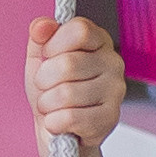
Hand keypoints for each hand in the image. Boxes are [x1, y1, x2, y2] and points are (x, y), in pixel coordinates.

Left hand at [26, 15, 124, 149]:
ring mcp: (116, 91)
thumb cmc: (51, 91)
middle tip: (46, 89)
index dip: (54, 45)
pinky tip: (60, 123)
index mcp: (99, 41)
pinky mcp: (110, 118)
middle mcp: (113, 62)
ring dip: (47, 104)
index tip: (48, 56)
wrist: (57, 130)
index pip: (80, 30)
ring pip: (66, 93)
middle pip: (68, 64)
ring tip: (52, 107)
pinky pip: (70, 118)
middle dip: (43, 81)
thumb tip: (41, 26)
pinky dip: (54, 122)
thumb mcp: (40, 58)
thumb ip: (40, 36)